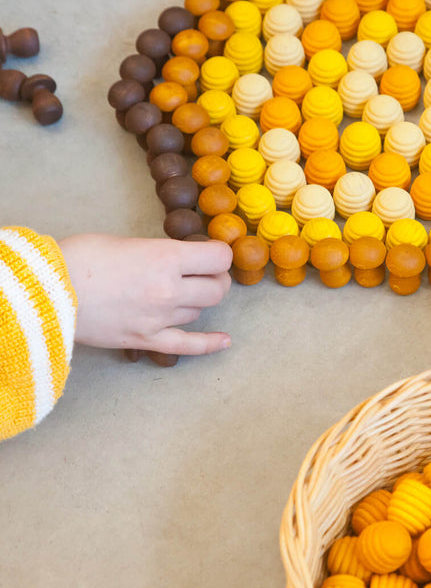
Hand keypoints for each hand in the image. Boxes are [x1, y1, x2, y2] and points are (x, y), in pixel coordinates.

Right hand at [58, 235, 231, 354]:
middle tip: (202, 272)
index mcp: (166, 258)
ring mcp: (159, 318)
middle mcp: (169, 289)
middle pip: (216, 288)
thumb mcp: (127, 241)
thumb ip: (159, 252)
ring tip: (185, 291)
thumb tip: (178, 259)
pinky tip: (224, 341)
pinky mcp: (145, 340)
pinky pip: (188, 346)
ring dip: (198, 300)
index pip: (218, 257)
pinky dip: (209, 344)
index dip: (219, 253)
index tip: (210, 252)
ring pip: (200, 311)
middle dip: (215, 278)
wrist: (49, 291)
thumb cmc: (80, 258)